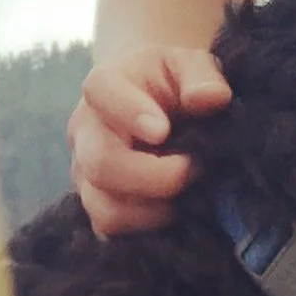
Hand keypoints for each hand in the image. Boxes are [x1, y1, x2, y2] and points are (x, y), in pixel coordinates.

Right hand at [68, 46, 232, 237]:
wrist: (153, 100)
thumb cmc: (172, 81)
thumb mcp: (192, 65)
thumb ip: (203, 77)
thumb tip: (211, 99)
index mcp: (105, 84)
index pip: (101, 91)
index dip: (129, 112)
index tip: (164, 130)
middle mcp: (85, 129)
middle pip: (100, 162)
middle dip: (152, 177)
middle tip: (194, 170)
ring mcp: (85, 172)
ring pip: (103, 207)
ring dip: (152, 210)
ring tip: (186, 195)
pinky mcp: (96, 203)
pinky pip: (109, 231)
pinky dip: (145, 229)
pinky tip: (175, 212)